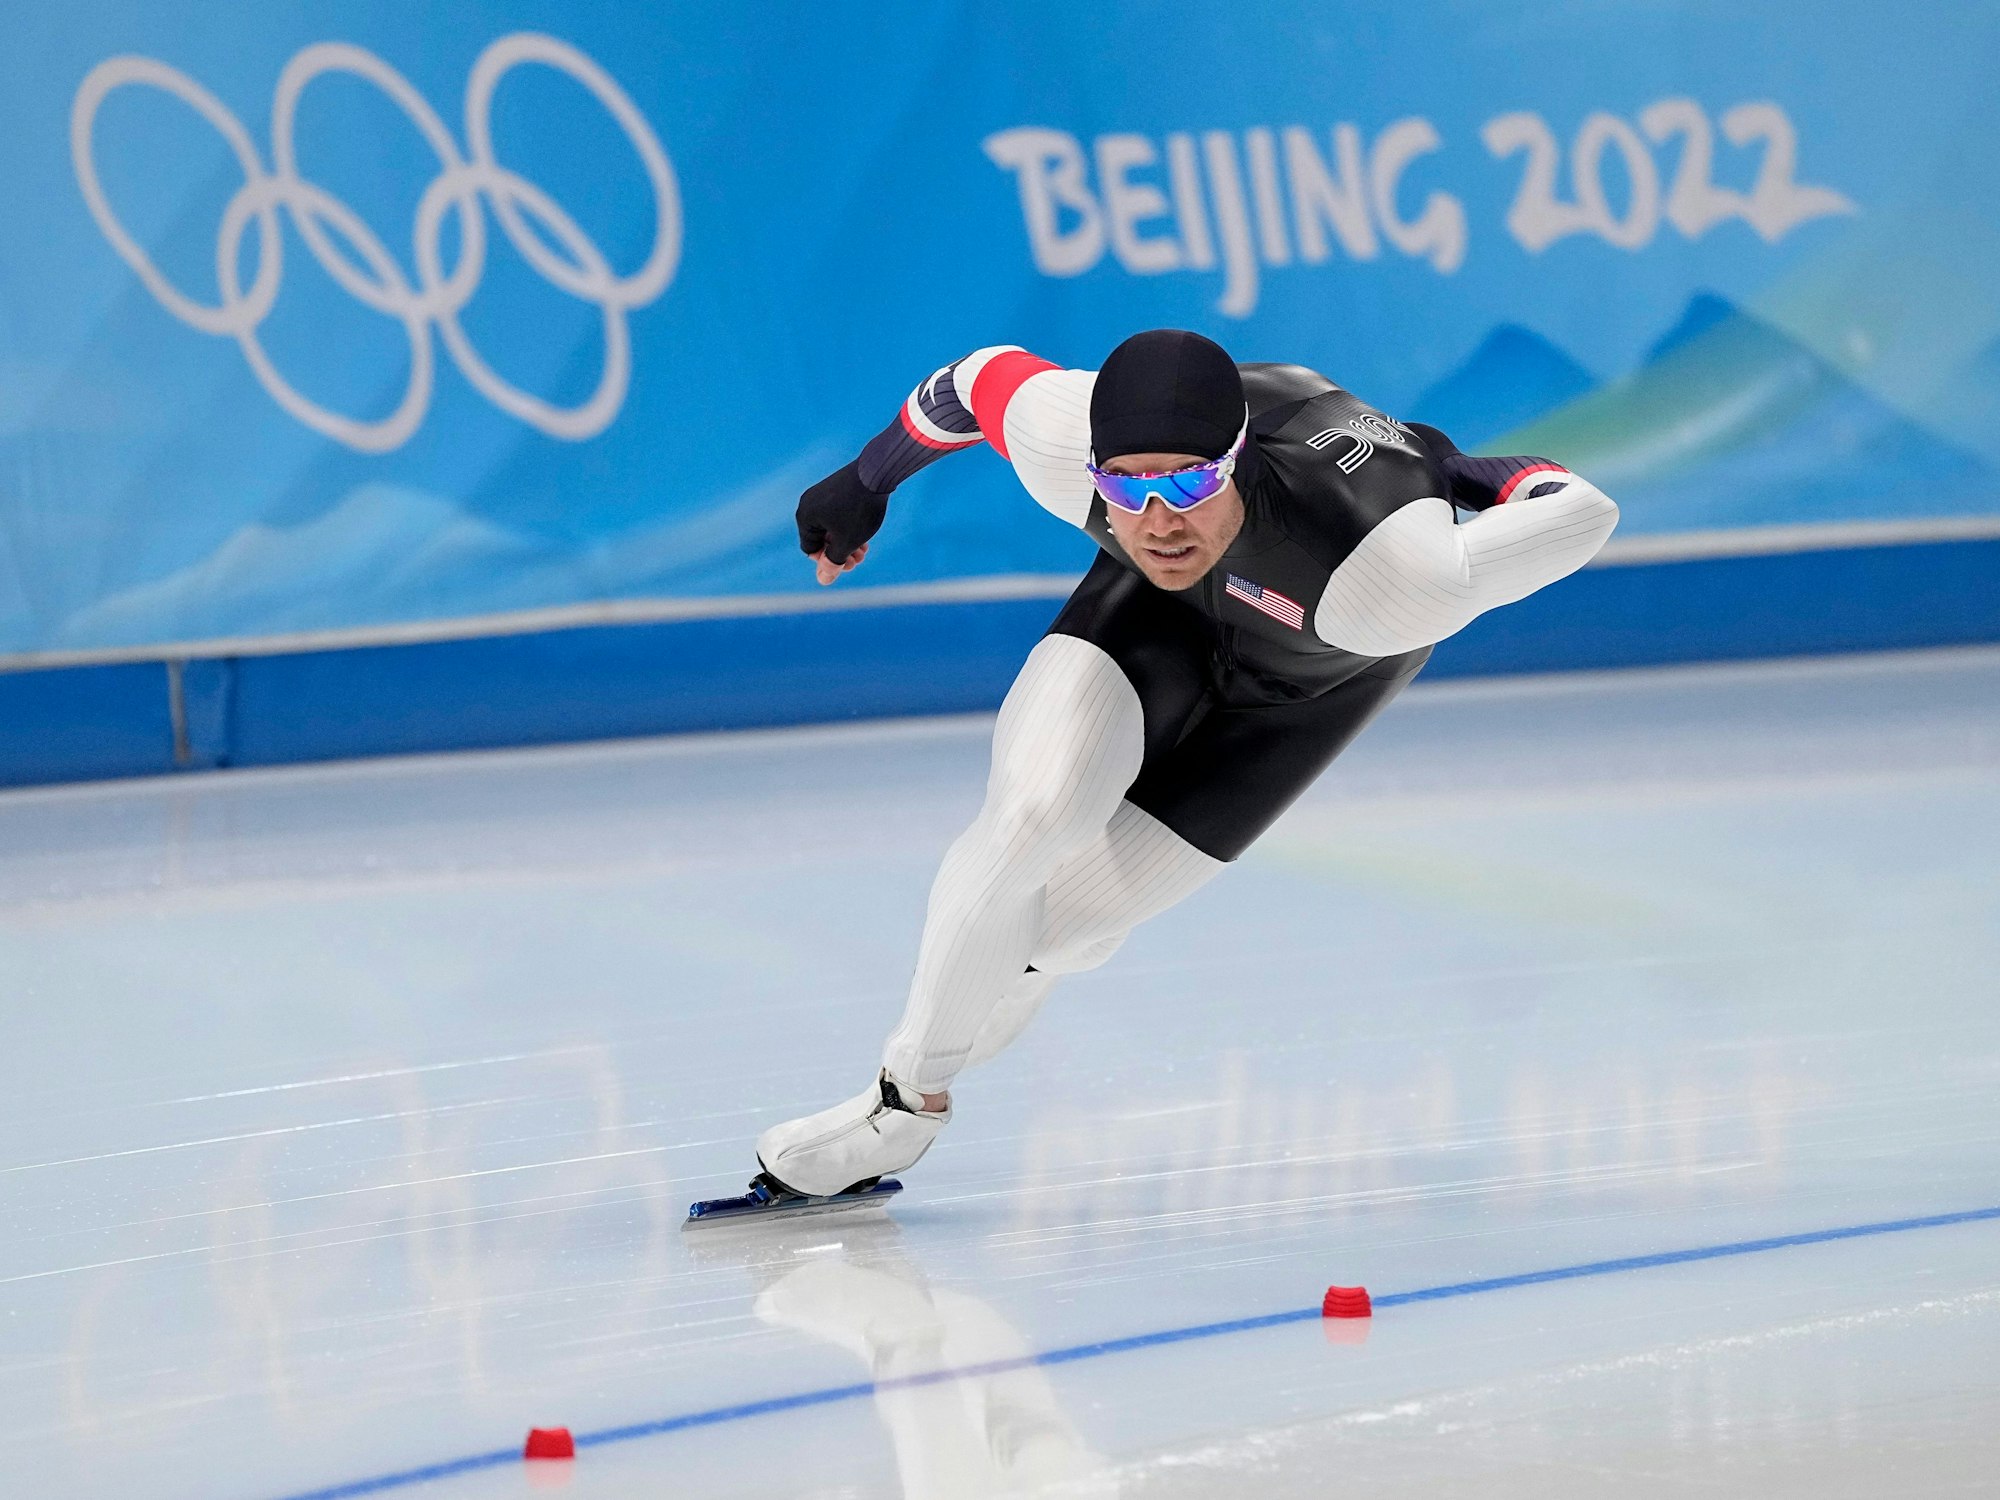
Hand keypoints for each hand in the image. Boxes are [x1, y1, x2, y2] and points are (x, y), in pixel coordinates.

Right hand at [796, 460, 887, 585]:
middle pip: (821, 539)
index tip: (848, 563)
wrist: (875, 472)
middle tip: (859, 559)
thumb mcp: (847, 542)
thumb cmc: (859, 510)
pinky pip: (836, 513)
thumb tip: (823, 580)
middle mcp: (808, 503)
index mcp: (804, 517)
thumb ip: (834, 562)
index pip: (811, 550)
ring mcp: (821, 493)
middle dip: (840, 551)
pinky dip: (848, 525)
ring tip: (865, 549)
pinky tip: (865, 532)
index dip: (829, 562)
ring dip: (846, 541)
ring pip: (831, 527)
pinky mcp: (835, 487)